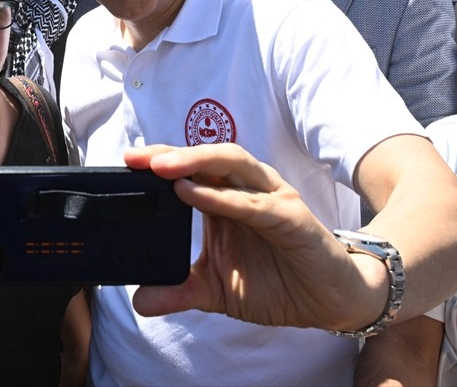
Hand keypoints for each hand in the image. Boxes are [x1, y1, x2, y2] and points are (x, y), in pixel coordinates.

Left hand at [125, 145, 385, 330]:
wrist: (330, 302)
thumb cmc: (277, 284)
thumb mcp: (217, 291)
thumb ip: (181, 290)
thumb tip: (140, 300)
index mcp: (226, 201)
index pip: (189, 171)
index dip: (159, 162)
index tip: (126, 163)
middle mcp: (247, 191)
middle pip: (207, 159)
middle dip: (171, 154)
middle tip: (138, 159)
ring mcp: (271, 199)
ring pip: (232, 165)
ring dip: (195, 163)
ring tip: (162, 167)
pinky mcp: (291, 217)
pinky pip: (253, 202)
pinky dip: (222, 198)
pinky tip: (194, 196)